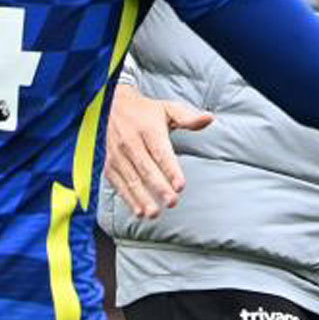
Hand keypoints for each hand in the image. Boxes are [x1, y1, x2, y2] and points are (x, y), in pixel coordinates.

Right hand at [105, 84, 211, 218]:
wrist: (109, 106)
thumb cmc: (144, 111)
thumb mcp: (167, 109)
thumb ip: (188, 117)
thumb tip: (209, 118)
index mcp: (148, 128)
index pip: (161, 152)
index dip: (171, 169)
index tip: (180, 186)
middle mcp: (130, 141)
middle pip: (146, 168)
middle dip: (159, 187)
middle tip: (172, 202)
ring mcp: (117, 154)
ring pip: (131, 179)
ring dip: (142, 198)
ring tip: (154, 213)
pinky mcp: (109, 164)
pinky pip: (119, 184)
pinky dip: (128, 199)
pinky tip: (139, 211)